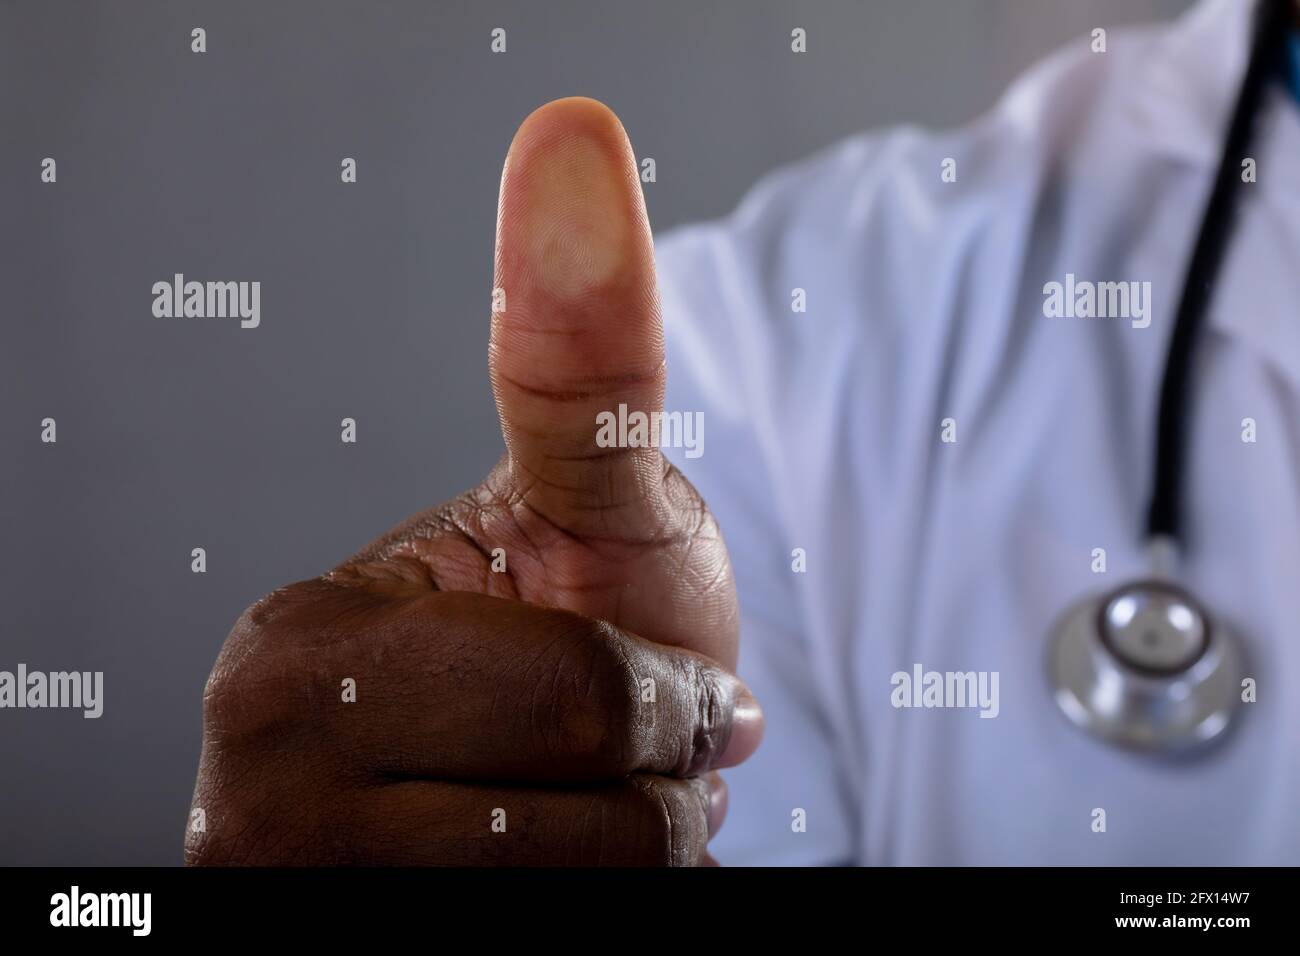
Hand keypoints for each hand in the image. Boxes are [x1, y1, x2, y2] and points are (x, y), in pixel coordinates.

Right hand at [185, 97, 761, 865]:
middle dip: (648, 775)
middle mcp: (260, 803)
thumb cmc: (585, 607)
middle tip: (628, 743)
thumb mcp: (594, 491)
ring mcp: (312, 894)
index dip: (658, 694)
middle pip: (573, 812)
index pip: (572, 703)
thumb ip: (582, 348)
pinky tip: (562, 867)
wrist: (573, 751)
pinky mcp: (357, 941)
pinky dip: (605, 901)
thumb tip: (571, 133)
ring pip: (578, 897)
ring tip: (587, 804)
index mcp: (298, 657)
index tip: (649, 678)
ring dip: (630, 850)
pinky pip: (575, 932)